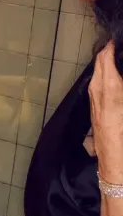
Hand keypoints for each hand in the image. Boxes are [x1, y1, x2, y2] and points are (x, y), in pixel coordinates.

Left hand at [89, 42, 122, 182]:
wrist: (118, 174)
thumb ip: (120, 94)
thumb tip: (117, 81)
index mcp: (112, 100)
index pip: (107, 68)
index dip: (110, 52)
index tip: (115, 40)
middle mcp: (101, 104)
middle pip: (99, 73)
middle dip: (105, 56)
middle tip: (114, 44)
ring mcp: (96, 112)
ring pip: (95, 83)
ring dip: (103, 69)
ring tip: (112, 58)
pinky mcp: (96, 120)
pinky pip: (96, 94)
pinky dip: (102, 82)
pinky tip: (109, 82)